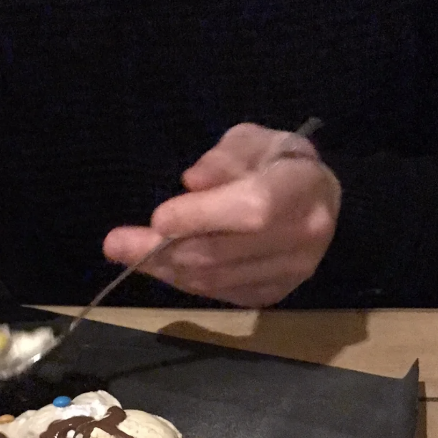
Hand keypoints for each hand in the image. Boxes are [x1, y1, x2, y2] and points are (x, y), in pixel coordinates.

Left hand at [103, 123, 341, 306]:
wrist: (322, 204)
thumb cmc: (281, 164)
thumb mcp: (255, 141)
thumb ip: (224, 158)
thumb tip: (192, 182)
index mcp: (303, 191)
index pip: (250, 211)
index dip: (200, 217)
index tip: (156, 218)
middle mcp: (301, 241)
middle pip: (221, 254)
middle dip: (161, 250)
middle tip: (115, 243)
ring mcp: (288, 275)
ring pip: (213, 280)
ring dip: (163, 269)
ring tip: (127, 252)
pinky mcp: (272, 296)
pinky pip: (217, 293)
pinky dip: (182, 280)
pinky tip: (159, 264)